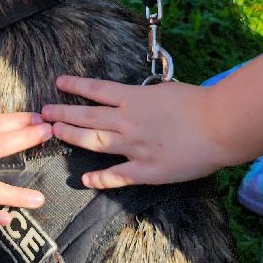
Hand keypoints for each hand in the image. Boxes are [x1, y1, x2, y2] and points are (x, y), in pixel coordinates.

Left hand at [40, 76, 228, 185]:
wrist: (219, 125)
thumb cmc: (198, 103)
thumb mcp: (166, 90)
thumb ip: (146, 96)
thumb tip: (135, 97)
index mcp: (134, 99)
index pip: (96, 90)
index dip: (75, 87)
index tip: (59, 83)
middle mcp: (128, 121)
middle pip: (87, 116)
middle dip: (63, 114)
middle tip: (44, 112)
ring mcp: (135, 146)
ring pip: (94, 141)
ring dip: (72, 137)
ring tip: (54, 133)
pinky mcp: (147, 170)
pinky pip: (117, 175)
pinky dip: (100, 178)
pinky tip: (84, 179)